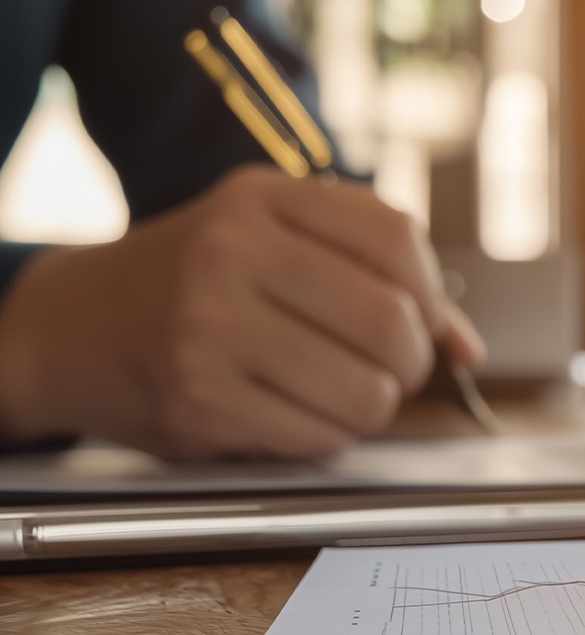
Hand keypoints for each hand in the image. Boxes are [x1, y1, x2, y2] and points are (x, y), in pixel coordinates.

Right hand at [0, 165, 484, 458]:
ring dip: (371, 406)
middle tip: (387, 368)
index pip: (397, 236)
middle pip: (391, 321)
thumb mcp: (271, 239)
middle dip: (409, 361)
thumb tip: (467, 347)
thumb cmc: (194, 282)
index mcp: (261, 198)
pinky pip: (319, 436)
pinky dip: (325, 436)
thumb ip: (375, 274)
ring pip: (365, 391)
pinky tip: (291, 412)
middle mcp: (232, 253)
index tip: (421, 316)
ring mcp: (210, 329)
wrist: (68, 329)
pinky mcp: (200, 401)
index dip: (431, 289)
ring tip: (337, 391)